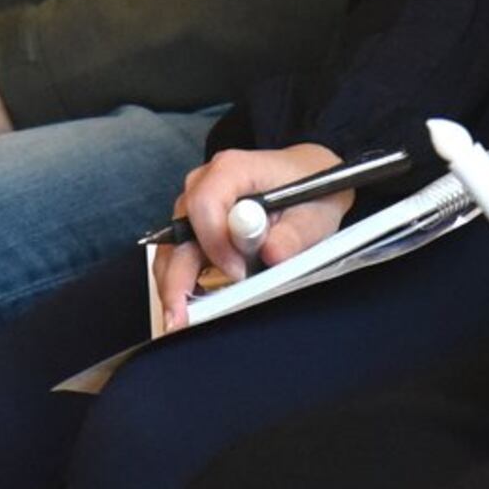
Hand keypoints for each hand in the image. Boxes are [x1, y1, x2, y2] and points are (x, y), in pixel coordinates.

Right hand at [151, 144, 347, 335]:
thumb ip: (293, 235)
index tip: (239, 273)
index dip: (217, 243)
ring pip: (174, 246)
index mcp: (233, 170)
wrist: (309, 178)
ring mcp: (196, 204)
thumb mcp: (315, 214)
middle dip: (176, 277)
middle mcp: (205, 183)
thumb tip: (271, 255)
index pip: (205, 204)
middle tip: (180, 317)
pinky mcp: (197, 226)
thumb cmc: (311, 192)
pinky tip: (188, 307)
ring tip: (179, 319)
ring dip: (174, 282)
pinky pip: (181, 254)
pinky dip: (182, 280)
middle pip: (179, 231)